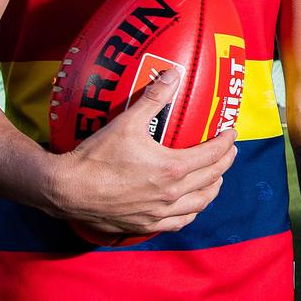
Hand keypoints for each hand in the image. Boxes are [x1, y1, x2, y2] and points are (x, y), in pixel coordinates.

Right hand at [49, 70, 237, 235]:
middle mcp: (171, 194)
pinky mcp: (145, 226)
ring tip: (216, 176)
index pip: (213, 155)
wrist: (68, 190)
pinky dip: (191, 211)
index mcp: (172, 169)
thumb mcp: (128, 121)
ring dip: (213, 188)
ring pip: (200, 204)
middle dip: (225, 162)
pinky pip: (179, 222)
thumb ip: (154, 97)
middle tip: (229, 150)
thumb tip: (173, 74)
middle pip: (212, 178)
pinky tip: (190, 205)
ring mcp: (159, 213)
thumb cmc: (97, 156)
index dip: (227, 142)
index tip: (232, 131)